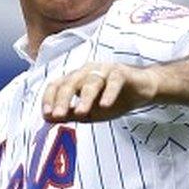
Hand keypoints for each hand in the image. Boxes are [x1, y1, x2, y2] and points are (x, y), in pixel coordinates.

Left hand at [42, 62, 160, 122]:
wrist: (142, 90)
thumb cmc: (113, 100)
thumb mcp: (89, 112)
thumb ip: (69, 114)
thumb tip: (47, 118)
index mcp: (76, 79)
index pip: (57, 85)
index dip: (49, 98)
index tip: (47, 114)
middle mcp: (87, 71)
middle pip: (70, 83)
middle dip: (63, 100)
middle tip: (58, 116)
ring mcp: (104, 70)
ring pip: (91, 82)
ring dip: (85, 98)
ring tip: (81, 113)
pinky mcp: (122, 72)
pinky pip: (114, 82)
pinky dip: (109, 93)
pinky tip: (105, 106)